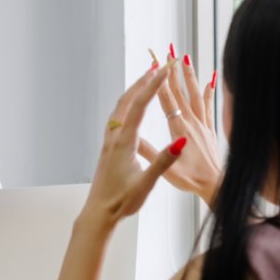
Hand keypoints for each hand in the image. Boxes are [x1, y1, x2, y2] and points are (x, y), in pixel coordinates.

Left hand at [80, 64, 185, 229]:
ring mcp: (109, 142)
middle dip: (142, 82)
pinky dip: (127, 105)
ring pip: (120, 108)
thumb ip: (163, 161)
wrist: (98, 213)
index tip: (163, 70)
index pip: (139, 106)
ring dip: (133, 91)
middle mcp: (114, 138)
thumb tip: (180, 143)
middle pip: (127, 101)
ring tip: (146, 80)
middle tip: (157, 66)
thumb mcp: (146, 183)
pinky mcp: (108, 148)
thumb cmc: (121, 201)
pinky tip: (131, 108)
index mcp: (124, 143)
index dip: (152, 86)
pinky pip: (117, 118)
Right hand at [140, 48, 221, 205]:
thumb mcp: (165, 170)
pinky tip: (210, 79)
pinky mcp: (209, 130)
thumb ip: (148, 152)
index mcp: (180, 130)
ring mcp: (202, 124)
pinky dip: (209, 91)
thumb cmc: (191, 180)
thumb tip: (131, 137)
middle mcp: (192, 123)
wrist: (216, 185)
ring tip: (186, 57)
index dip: (161, 81)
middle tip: (169, 51)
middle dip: (173, 70)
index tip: (157, 64)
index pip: (168, 100)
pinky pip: (209, 106)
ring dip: (190, 75)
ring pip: (196, 94)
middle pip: (181, 91)